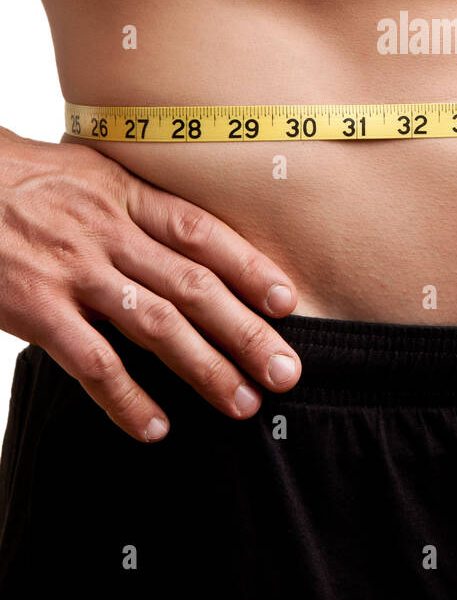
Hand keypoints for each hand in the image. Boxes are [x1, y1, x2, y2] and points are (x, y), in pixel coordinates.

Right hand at [0, 129, 301, 440]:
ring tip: (242, 404)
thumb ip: (134, 203)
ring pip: (155, 326)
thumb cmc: (19, 179)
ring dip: (205, 369)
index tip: (288, 302)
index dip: (249, 267)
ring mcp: (72, 272)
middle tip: (286, 372)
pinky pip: (92, 362)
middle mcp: (107, 231)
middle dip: (246, 332)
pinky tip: (156, 428)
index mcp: (124, 194)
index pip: (202, 232)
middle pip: (193, 286)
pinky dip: (127, 399)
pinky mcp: (36, 308)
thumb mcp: (86, 171)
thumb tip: (189, 237)